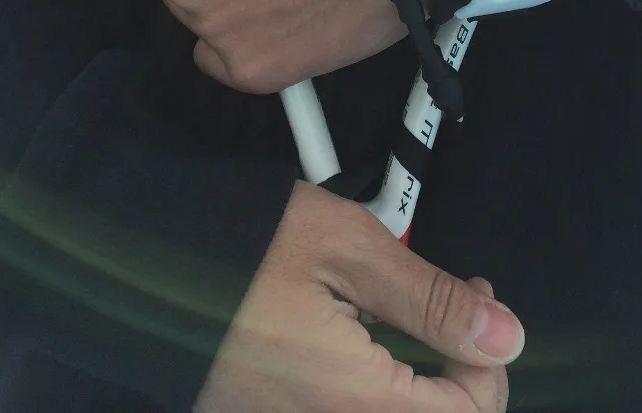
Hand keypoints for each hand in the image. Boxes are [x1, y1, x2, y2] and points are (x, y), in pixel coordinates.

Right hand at [194, 181, 519, 412]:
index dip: (489, 363)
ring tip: (405, 312)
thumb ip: (430, 299)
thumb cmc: (236, 244)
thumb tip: (505, 336)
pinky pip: (341, 409)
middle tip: (455, 306)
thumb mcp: (348, 246)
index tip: (479, 308)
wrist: (136, 258)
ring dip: (416, 382)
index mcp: (351, 401)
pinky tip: (360, 334)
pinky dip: (370, 385)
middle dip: (458, 374)